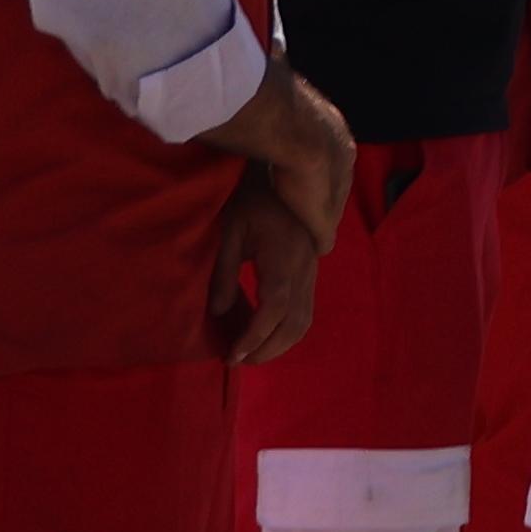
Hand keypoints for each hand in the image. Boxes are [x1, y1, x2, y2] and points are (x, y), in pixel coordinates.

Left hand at [210, 166, 326, 365]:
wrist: (291, 170)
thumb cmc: (252, 197)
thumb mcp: (229, 230)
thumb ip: (223, 272)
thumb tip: (217, 313)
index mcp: (284, 255)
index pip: (273, 307)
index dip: (254, 336)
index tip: (231, 355)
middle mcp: (305, 266)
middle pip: (294, 322)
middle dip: (267, 349)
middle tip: (237, 361)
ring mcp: (312, 269)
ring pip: (304, 320)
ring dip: (279, 344)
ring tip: (250, 353)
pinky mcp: (311, 270)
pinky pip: (305, 309)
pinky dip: (287, 331)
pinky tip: (264, 334)